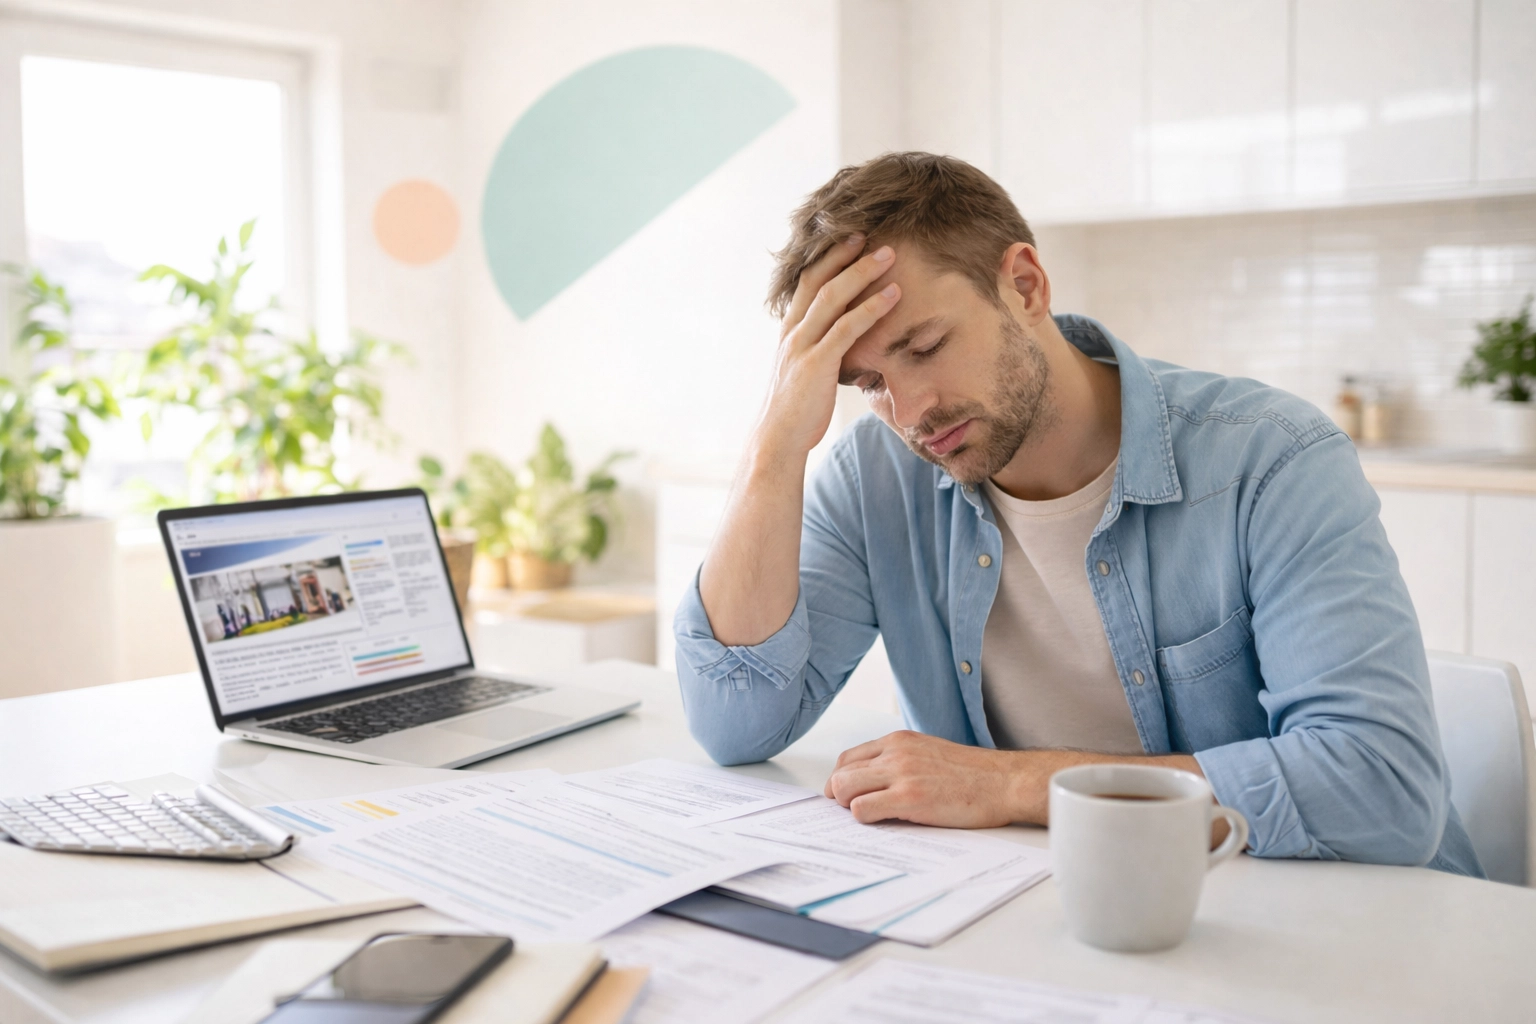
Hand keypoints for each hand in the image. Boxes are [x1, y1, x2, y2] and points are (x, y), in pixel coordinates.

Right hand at [756, 236, 899, 458]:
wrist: (778, 440)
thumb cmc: (797, 411)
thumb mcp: (805, 373)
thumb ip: (820, 351)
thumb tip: (842, 343)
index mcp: (790, 331)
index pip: (806, 282)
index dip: (828, 258)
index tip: (851, 239)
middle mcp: (793, 332)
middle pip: (816, 279)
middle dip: (843, 253)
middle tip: (870, 233)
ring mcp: (802, 346)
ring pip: (831, 297)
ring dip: (862, 272)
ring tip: (889, 255)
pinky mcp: (816, 364)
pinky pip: (845, 328)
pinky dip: (871, 308)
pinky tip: (893, 295)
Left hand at [823, 730, 1024, 827]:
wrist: (1004, 782)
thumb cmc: (973, 774)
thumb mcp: (929, 753)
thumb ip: (900, 762)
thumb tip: (873, 784)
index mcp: (899, 741)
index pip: (848, 758)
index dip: (843, 781)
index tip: (849, 796)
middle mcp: (896, 753)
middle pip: (841, 774)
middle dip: (841, 796)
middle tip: (855, 811)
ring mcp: (901, 774)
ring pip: (844, 789)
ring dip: (850, 807)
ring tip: (872, 816)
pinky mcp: (909, 798)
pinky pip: (862, 810)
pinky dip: (865, 819)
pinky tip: (885, 822)